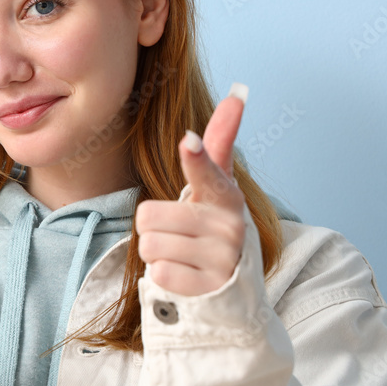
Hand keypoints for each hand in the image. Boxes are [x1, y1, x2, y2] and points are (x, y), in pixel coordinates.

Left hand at [135, 84, 248, 295]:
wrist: (235, 292)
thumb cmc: (215, 228)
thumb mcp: (218, 189)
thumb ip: (219, 144)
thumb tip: (237, 93)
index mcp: (227, 197)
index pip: (207, 172)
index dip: (196, 157)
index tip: (188, 140)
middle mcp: (230, 226)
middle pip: (149, 216)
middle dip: (153, 229)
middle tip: (179, 237)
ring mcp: (222, 260)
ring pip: (149, 245)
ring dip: (156, 253)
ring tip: (183, 257)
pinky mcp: (209, 290)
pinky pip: (158, 273)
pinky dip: (164, 277)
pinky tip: (186, 277)